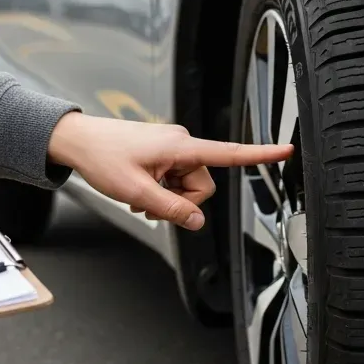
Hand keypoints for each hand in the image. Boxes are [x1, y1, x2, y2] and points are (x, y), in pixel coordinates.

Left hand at [48, 113, 292, 230]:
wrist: (78, 140)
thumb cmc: (103, 158)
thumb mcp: (136, 193)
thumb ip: (171, 209)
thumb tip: (198, 222)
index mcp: (181, 147)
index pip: (229, 153)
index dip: (260, 154)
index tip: (286, 150)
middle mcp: (182, 143)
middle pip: (202, 185)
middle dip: (181, 201)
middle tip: (149, 204)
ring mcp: (172, 148)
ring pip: (187, 186)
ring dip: (167, 198)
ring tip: (139, 198)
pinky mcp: (163, 152)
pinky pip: (174, 178)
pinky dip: (161, 190)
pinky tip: (140, 191)